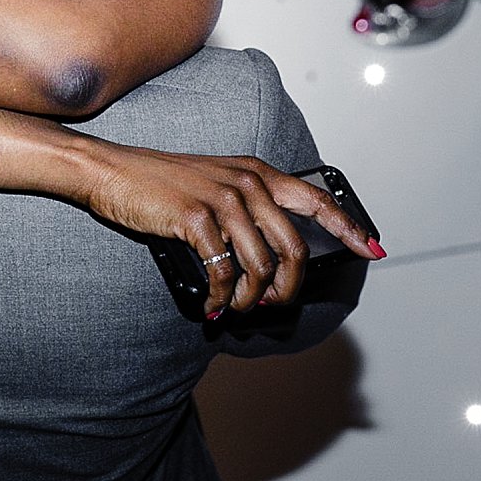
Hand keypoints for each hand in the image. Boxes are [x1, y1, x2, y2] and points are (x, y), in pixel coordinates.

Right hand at [84, 150, 380, 317]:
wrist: (111, 172)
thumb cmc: (159, 182)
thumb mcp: (213, 182)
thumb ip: (247, 207)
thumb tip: (273, 254)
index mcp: (255, 172)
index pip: (316, 200)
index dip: (348, 228)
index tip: (370, 249)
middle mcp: (246, 183)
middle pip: (294, 247)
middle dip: (291, 287)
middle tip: (275, 304)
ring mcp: (222, 200)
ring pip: (262, 266)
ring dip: (254, 299)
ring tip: (240, 308)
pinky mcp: (195, 220)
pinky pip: (225, 272)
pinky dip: (223, 298)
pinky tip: (214, 304)